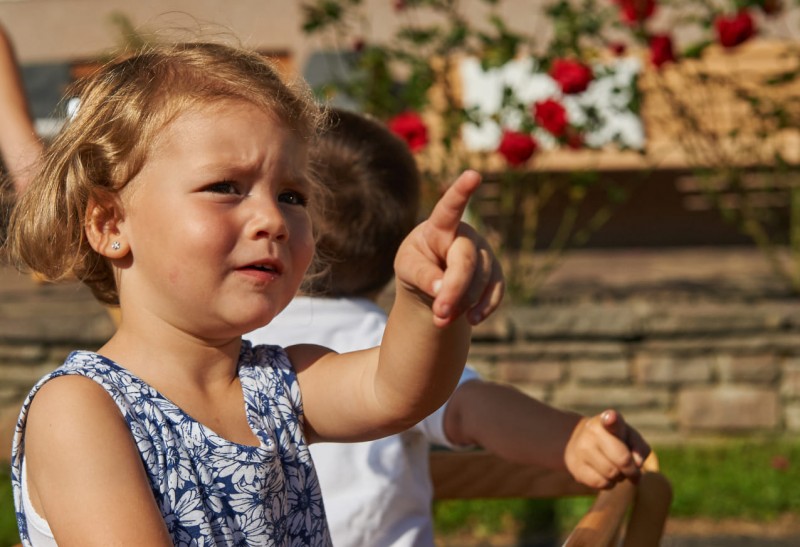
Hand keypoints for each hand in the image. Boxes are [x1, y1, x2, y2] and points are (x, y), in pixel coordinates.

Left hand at [394, 170, 503, 326]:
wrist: (432, 280)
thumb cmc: (417, 264)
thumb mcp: (407, 268)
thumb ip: (421, 274)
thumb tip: (441, 289)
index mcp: (440, 225)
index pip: (450, 207)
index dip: (461, 191)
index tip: (473, 175)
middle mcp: (466, 235)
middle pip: (466, 260)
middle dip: (454, 289)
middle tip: (439, 315)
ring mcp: (484, 253)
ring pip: (481, 280)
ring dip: (462, 303)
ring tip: (440, 318)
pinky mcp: (495, 274)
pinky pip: (496, 291)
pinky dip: (484, 308)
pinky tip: (471, 319)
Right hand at [564, 409, 650, 489]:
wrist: (580, 441)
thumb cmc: (614, 440)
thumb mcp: (630, 437)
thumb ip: (640, 448)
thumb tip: (636, 464)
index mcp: (608, 419)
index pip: (611, 420)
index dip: (612, 420)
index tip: (611, 418)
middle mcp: (592, 431)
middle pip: (622, 460)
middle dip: (631, 470)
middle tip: (632, 470)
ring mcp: (581, 448)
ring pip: (611, 474)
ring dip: (620, 477)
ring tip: (616, 469)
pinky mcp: (575, 466)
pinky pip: (600, 483)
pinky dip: (608, 484)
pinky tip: (605, 475)